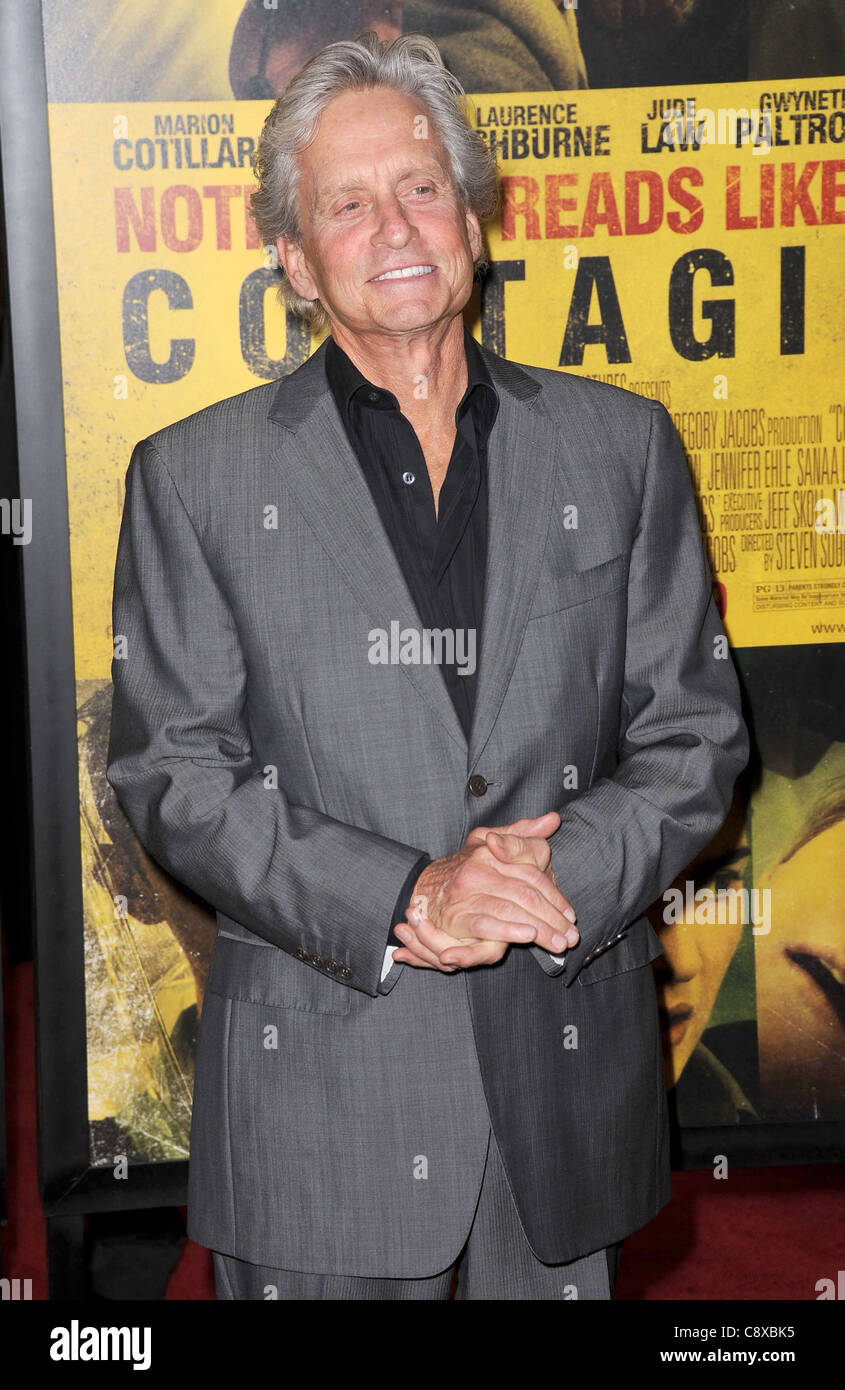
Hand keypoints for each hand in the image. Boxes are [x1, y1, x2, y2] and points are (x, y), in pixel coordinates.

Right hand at [391, 812, 578, 972]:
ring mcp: (467, 893)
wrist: (424, 887)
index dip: (555, 896)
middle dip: (552, 918)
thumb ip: (522, 834)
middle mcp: (480, 869)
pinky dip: (508, 931)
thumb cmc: (466, 867)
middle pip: (526, 894)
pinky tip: (527, 936)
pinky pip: (486, 925)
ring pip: (511, 910)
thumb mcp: (490, 842)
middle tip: (571, 936)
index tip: (570, 914)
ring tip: (558, 943)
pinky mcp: (457, 916)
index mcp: (491, 851)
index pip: (532, 873)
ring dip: (539, 929)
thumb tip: (552, 819)